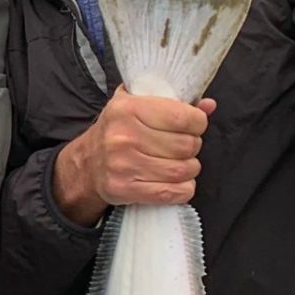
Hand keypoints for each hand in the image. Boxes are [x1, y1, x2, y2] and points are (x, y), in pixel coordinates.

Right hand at [50, 87, 214, 225]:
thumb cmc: (117, 130)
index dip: (198, 123)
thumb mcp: (137, 104)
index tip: (192, 126)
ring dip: (189, 169)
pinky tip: (175, 182)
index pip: (184, 117)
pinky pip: (174, 192)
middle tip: (182, 147)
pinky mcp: (124, 189)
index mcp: (127, 109)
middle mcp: (123, 136)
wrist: (86, 163)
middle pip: (187, 145)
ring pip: (183, 170)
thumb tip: (208, 105)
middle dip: (192, 147)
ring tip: (179, 164)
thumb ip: (173, 102)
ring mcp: (123, 165)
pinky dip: (183, 189)